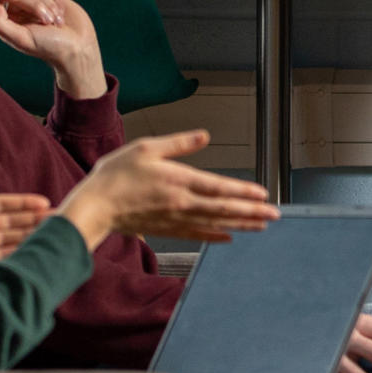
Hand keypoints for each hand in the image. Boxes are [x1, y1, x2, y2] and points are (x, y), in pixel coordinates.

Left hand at [0, 0, 106, 98]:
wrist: (78, 48)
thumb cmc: (49, 47)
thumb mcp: (22, 39)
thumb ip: (0, 24)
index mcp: (9, 22)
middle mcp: (20, 10)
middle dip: (36, 6)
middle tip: (48, 23)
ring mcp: (37, 2)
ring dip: (49, 4)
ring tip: (57, 22)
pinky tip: (62, 13)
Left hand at [0, 169, 50, 276]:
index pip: (1, 204)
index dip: (22, 203)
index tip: (44, 202)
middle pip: (8, 222)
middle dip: (31, 221)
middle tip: (57, 219)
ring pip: (4, 240)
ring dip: (25, 238)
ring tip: (48, 237)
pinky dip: (8, 257)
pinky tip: (25, 255)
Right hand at [56, 130, 279, 251]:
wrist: (96, 206)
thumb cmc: (117, 173)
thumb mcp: (146, 147)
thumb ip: (178, 143)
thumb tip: (204, 136)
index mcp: (178, 180)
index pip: (219, 187)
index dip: (243, 191)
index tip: (263, 194)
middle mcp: (181, 203)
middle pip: (223, 209)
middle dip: (251, 211)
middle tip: (275, 214)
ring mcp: (175, 219)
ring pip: (215, 223)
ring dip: (241, 224)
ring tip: (261, 225)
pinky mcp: (167, 229)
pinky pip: (198, 234)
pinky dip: (216, 235)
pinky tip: (229, 236)